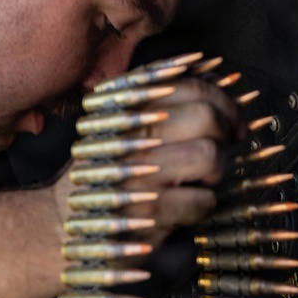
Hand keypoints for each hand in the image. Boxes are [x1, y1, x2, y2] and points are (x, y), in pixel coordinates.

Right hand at [52, 76, 242, 238]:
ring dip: (216, 171)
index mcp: (128, 109)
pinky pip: (203, 200)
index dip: (224, 100)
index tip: (234, 120)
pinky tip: (187, 206)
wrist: (63, 221)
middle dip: (228, 130)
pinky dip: (203, 205)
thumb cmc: (103, 172)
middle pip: (206, 116)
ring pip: (210, 155)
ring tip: (199, 179)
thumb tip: (212, 76)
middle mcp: (133, 135)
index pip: (189, 87)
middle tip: (228, 144)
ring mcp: (142, 173)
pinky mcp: (150, 210)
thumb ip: (158, 99)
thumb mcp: (118, 126)